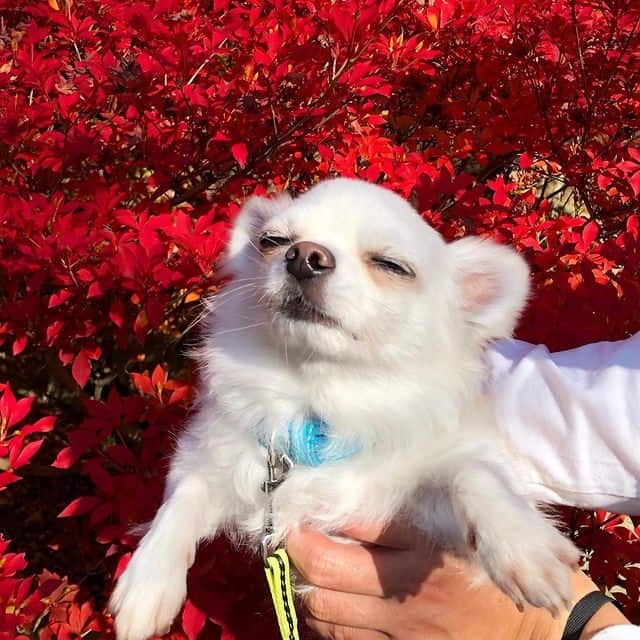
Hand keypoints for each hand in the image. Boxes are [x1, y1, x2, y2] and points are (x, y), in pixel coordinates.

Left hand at [287, 522, 627, 639]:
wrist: (545, 633)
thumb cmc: (497, 570)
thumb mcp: (457, 530)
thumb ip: (396, 521)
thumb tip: (343, 511)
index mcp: (415, 567)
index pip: (331, 553)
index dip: (301, 536)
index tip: (294, 521)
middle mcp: (402, 609)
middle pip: (320, 589)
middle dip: (300, 564)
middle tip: (299, 544)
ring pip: (326, 622)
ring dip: (312, 595)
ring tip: (314, 573)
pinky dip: (331, 627)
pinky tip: (336, 608)